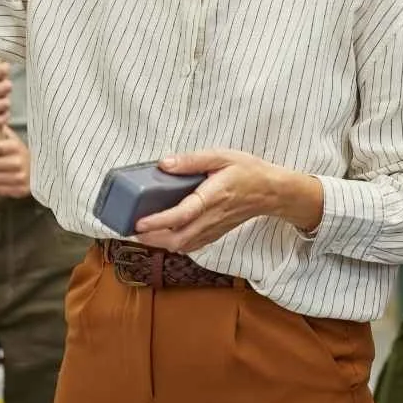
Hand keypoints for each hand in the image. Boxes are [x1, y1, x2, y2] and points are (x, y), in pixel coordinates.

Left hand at [134, 149, 323, 253]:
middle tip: (131, 230)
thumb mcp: (221, 156)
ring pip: (183, 245)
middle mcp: (212, 217)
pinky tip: (164, 236)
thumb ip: (192, 160)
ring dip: (160, 243)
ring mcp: (214, 229)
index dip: (158, 221)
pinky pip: (191, 245)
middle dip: (152, 239)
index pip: (181, 215)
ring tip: (142, 234)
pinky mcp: (215, 233)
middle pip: (178, 238)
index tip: (138, 223)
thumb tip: (163, 164)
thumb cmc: (247, 171)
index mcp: (213, 197)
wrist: (271, 191)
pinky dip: (174, 244)